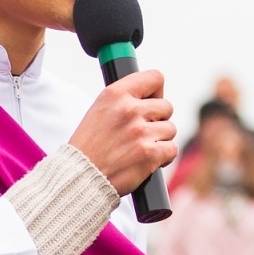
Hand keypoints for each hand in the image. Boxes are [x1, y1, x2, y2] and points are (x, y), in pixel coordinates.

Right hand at [68, 70, 176, 194]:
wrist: (81, 176)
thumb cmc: (89, 146)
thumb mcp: (99, 110)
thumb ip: (124, 100)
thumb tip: (152, 98)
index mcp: (116, 94)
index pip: (155, 78)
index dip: (156, 92)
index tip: (150, 103)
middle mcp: (129, 110)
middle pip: (167, 107)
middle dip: (158, 120)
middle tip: (142, 133)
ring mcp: (140, 132)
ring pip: (170, 129)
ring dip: (160, 140)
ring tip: (141, 148)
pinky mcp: (149, 154)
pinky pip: (172, 149)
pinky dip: (164, 156)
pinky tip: (148, 160)